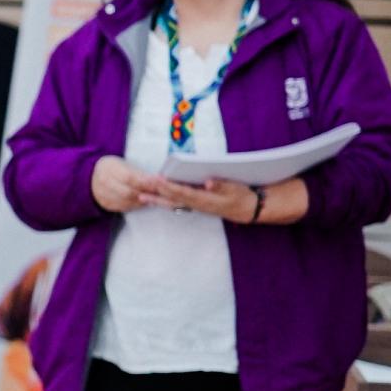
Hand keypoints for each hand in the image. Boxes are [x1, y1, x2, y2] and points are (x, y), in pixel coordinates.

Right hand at [91, 156, 155, 212]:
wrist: (92, 177)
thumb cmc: (113, 169)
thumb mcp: (124, 164)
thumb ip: (139, 173)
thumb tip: (159, 180)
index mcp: (109, 167)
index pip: (129, 178)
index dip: (145, 182)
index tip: (158, 184)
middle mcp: (103, 182)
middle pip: (128, 192)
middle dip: (145, 194)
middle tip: (158, 194)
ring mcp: (102, 194)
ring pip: (126, 201)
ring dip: (142, 201)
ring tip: (153, 198)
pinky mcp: (105, 204)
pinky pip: (123, 207)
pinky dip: (135, 205)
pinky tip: (143, 202)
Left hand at [142, 177, 307, 224]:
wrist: (250, 210)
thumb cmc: (242, 196)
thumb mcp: (235, 189)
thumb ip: (220, 185)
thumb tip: (207, 182)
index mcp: (206, 200)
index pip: (183, 192)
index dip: (169, 186)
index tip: (156, 180)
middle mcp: (198, 205)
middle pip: (173, 199)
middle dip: (157, 193)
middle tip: (140, 187)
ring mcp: (197, 207)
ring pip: (173, 203)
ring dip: (157, 199)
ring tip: (140, 195)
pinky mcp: (197, 206)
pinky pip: (177, 204)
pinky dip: (165, 201)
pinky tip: (155, 198)